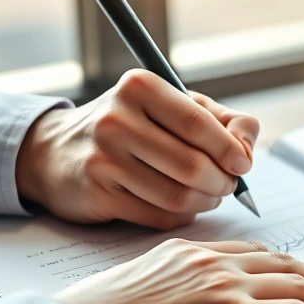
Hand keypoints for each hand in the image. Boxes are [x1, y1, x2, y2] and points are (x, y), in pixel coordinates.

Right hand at [16, 69, 259, 229]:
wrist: (56, 151)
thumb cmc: (131, 126)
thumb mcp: (174, 105)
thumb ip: (222, 119)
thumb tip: (247, 148)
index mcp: (140, 88)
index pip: (199, 124)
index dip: (230, 150)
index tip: (243, 164)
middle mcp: (117, 120)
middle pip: (193, 165)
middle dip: (223, 182)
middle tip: (228, 185)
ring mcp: (104, 159)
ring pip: (179, 195)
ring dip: (206, 201)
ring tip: (209, 195)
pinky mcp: (98, 194)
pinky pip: (160, 215)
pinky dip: (183, 215)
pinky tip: (184, 205)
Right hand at [55, 239, 303, 303]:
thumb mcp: (137, 284)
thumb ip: (171, 283)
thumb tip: (185, 301)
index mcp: (188, 252)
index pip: (250, 251)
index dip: (281, 261)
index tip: (297, 268)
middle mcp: (212, 263)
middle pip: (281, 262)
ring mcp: (228, 289)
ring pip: (296, 283)